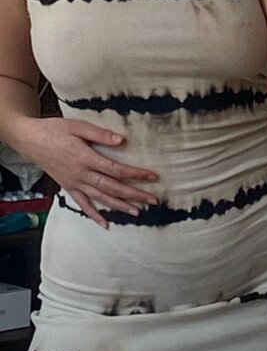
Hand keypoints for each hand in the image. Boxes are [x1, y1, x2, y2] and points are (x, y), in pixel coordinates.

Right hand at [21, 117, 158, 228]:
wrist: (30, 139)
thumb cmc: (54, 130)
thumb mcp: (78, 126)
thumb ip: (100, 135)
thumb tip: (122, 141)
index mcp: (86, 158)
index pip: (116, 170)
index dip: (136, 174)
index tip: (152, 177)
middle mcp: (81, 174)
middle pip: (113, 188)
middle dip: (134, 195)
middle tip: (153, 200)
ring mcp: (74, 183)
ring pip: (101, 198)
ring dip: (120, 206)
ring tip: (137, 212)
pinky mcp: (68, 187)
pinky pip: (82, 204)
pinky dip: (94, 215)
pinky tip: (105, 224)